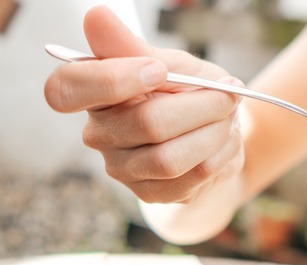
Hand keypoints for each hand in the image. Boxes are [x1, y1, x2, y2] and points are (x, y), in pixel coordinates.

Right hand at [44, 5, 243, 203]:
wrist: (216, 137)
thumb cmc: (185, 94)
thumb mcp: (168, 64)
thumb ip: (134, 49)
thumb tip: (96, 17)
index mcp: (93, 94)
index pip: (66, 90)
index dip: (112, 80)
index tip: (158, 71)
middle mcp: (99, 134)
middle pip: (146, 122)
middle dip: (202, 104)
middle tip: (228, 93)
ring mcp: (123, 168)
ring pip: (171, 157)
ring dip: (215, 131)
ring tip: (229, 116)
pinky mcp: (152, 193)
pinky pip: (194, 175)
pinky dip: (221, 152)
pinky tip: (225, 139)